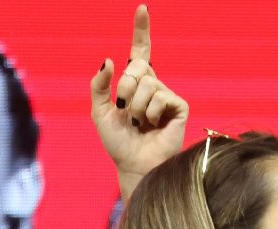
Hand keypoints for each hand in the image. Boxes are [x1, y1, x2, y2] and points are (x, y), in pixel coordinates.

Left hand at [91, 6, 187, 201]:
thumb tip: (110, 60)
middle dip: (124, 87)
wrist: (133, 164)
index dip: (141, 30)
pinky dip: (150, 112)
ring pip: (147, 83)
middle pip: (137, 67)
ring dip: (136, 106)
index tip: (142, 8)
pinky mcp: (179, 107)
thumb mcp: (99, 110)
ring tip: (138, 123)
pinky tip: (152, 125)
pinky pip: (160, 96)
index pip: (140, 51)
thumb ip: (99, 85)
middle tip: (123, 110)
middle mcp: (153, 85)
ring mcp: (167, 95)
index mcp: (135, 84)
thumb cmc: (118, 142)